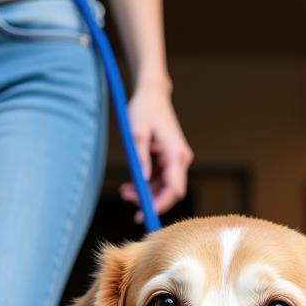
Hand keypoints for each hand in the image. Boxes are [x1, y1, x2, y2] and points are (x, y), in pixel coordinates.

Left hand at [120, 78, 192, 221]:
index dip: (161, 204)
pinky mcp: (169, 160)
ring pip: (164, 188)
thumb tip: (143, 179)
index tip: (145, 212)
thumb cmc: (145, 109)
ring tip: (125, 192)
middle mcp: (180, 160)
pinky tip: (131, 184)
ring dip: (146, 193)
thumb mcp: (137, 132)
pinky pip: (160, 180)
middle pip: (170, 192)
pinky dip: (146, 185)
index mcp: (176, 154)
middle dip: (151, 201)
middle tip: (129, 203)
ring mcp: (176, 161)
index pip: (174, 188)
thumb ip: (140, 157)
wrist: (152, 93)